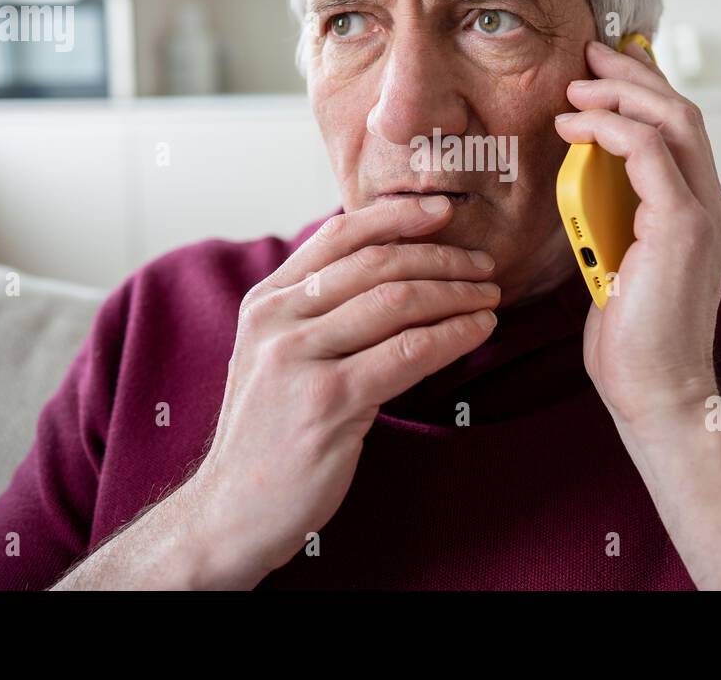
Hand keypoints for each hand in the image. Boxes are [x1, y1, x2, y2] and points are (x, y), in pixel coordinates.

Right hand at [186, 195, 499, 586]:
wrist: (231, 510)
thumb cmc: (270, 433)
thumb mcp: (276, 356)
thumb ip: (318, 311)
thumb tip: (388, 265)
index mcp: (266, 302)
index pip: (338, 235)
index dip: (397, 216)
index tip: (443, 210)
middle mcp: (277, 321)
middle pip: (375, 264)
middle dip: (440, 257)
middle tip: (484, 263)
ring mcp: (299, 360)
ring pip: (396, 301)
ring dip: (455, 292)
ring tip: (489, 296)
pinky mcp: (328, 402)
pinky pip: (408, 352)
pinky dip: (453, 334)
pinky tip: (478, 330)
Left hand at [555, 39, 720, 434]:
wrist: (656, 392)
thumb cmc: (632, 339)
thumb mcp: (615, 263)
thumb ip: (611, 217)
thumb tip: (579, 178)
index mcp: (696, 212)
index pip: (680, 132)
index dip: (644, 92)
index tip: (601, 73)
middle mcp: (710, 206)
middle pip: (683, 111)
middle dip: (635, 75)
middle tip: (591, 54)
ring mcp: (703, 214)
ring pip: (675, 120)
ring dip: (621, 94)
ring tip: (575, 88)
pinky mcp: (684, 227)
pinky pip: (651, 153)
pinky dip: (612, 130)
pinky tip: (574, 128)